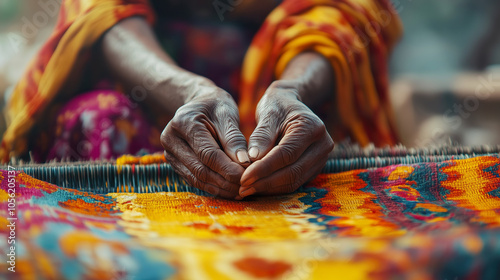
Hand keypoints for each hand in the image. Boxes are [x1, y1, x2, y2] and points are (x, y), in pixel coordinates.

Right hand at [161, 86, 249, 198]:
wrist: (199, 104)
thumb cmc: (217, 106)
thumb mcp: (227, 114)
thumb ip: (234, 139)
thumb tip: (244, 163)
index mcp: (183, 123)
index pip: (207, 153)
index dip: (227, 168)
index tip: (246, 176)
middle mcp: (170, 139)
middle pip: (200, 169)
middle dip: (225, 181)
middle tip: (246, 187)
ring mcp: (169, 153)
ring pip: (196, 178)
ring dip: (219, 188)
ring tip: (240, 192)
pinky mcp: (175, 163)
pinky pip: (194, 180)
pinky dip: (212, 187)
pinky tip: (229, 190)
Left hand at [239, 81, 333, 197]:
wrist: (291, 105)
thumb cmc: (277, 106)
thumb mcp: (268, 113)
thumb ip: (261, 135)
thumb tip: (252, 158)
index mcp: (312, 127)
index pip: (286, 154)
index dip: (264, 169)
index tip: (243, 177)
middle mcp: (323, 144)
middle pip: (293, 171)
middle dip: (265, 183)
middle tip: (242, 189)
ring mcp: (321, 158)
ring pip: (295, 181)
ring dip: (269, 188)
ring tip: (246, 190)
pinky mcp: (315, 168)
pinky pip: (295, 182)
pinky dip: (276, 187)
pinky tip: (258, 187)